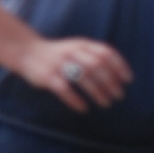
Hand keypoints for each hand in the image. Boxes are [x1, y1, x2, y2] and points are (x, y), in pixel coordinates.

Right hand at [16, 36, 131, 111]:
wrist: (26, 51)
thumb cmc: (57, 54)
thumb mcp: (76, 48)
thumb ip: (94, 55)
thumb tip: (119, 75)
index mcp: (80, 44)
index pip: (105, 53)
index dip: (119, 66)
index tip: (127, 81)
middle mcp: (71, 52)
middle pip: (96, 66)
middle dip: (110, 82)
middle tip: (119, 96)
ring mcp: (58, 64)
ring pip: (83, 78)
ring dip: (97, 92)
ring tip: (106, 104)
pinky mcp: (47, 76)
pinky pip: (64, 89)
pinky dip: (75, 100)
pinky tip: (83, 108)